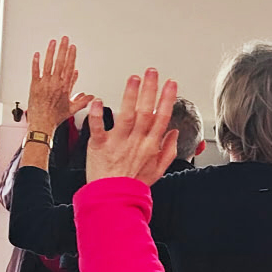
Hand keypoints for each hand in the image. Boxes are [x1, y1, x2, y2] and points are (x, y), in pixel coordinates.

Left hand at [28, 37, 79, 133]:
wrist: (42, 124)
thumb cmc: (55, 118)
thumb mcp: (71, 109)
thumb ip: (82, 101)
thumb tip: (90, 97)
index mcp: (65, 88)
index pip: (70, 67)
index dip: (71, 56)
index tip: (73, 48)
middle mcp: (56, 84)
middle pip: (60, 62)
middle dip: (63, 49)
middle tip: (64, 39)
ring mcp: (45, 84)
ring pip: (49, 64)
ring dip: (51, 52)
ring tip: (53, 42)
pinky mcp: (34, 86)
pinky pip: (35, 71)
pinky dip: (36, 62)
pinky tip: (37, 54)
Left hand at [87, 69, 180, 184]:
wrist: (112, 199)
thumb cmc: (132, 185)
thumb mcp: (158, 170)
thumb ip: (169, 150)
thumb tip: (175, 132)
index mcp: (150, 145)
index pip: (162, 117)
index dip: (167, 99)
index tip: (171, 84)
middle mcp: (136, 141)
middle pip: (146, 111)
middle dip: (150, 90)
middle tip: (152, 72)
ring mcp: (117, 142)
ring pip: (126, 115)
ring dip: (130, 96)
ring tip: (134, 78)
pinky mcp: (99, 145)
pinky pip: (98, 127)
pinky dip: (97, 115)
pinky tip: (98, 101)